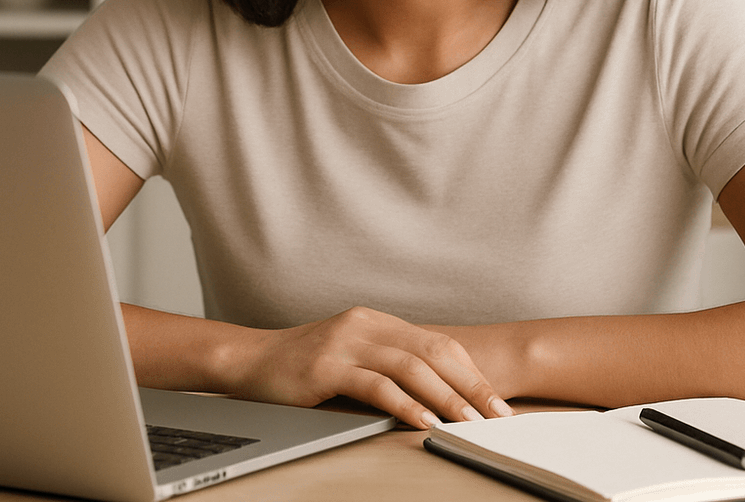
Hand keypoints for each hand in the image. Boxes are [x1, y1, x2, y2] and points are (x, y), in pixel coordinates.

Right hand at [228, 306, 515, 428]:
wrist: (248, 361)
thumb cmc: (301, 367)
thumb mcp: (350, 356)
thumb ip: (386, 364)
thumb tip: (436, 394)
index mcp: (376, 321)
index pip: (438, 342)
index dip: (470, 370)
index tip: (494, 399)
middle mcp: (365, 325)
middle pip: (433, 352)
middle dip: (470, 385)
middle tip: (496, 414)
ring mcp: (346, 342)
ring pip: (410, 367)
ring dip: (446, 397)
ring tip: (468, 423)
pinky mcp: (326, 366)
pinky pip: (376, 385)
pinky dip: (404, 404)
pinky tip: (423, 421)